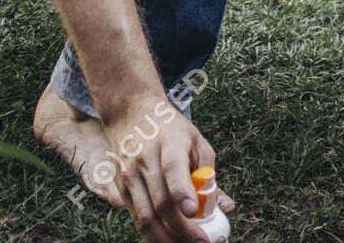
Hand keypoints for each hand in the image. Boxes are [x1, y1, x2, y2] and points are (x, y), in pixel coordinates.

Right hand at [101, 93, 218, 241]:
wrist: (131, 113)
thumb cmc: (171, 129)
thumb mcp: (197, 141)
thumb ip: (208, 174)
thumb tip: (222, 207)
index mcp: (168, 144)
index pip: (173, 170)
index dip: (183, 194)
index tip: (194, 213)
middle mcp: (144, 161)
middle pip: (159, 203)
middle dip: (181, 230)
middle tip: (201, 242)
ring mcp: (129, 177)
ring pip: (144, 217)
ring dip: (166, 239)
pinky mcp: (121, 189)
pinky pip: (136, 218)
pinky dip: (153, 234)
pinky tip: (169, 239)